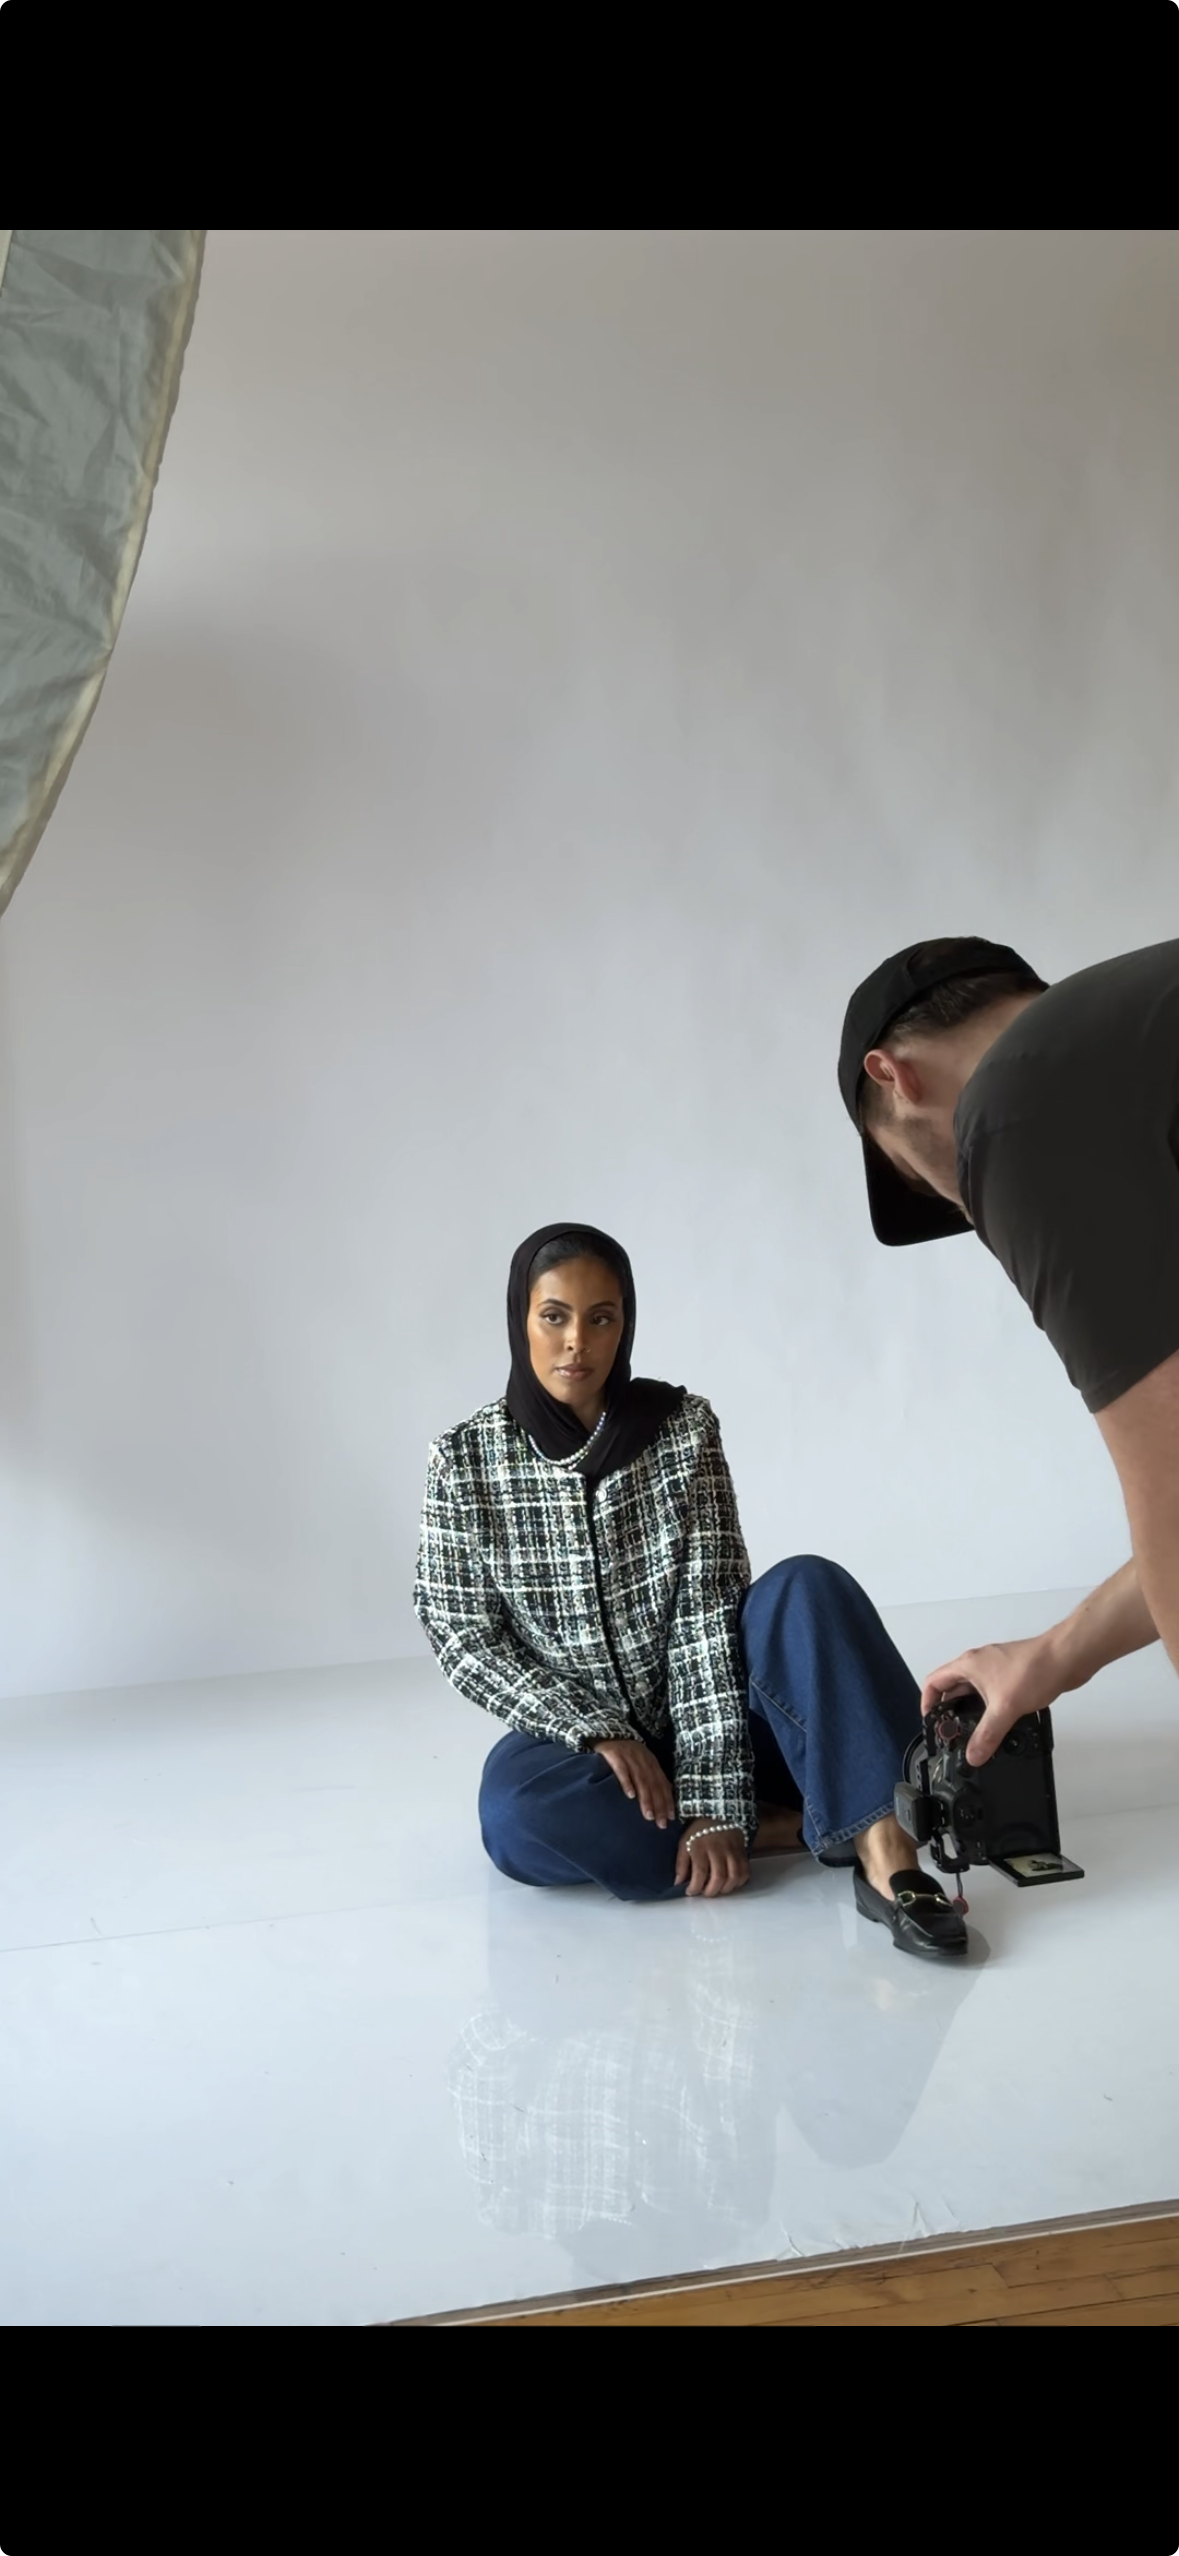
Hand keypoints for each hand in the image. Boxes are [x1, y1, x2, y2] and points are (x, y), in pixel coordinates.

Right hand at [590, 1737, 676, 1825]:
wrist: (604, 1732)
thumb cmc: (623, 1754)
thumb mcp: (639, 1762)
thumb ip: (649, 1777)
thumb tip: (661, 1800)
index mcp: (651, 1761)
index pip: (662, 1783)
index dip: (668, 1800)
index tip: (671, 1818)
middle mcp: (643, 1758)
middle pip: (653, 1783)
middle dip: (659, 1804)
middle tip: (661, 1823)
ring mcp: (629, 1755)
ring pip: (641, 1779)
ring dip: (646, 1798)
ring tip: (648, 1815)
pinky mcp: (614, 1754)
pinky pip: (622, 1770)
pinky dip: (627, 1782)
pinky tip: (630, 1795)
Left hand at [674, 1822, 748, 1897]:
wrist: (718, 1814)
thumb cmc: (698, 1832)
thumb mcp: (684, 1843)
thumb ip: (681, 1864)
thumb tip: (678, 1883)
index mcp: (700, 1846)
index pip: (699, 1872)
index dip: (695, 1887)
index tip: (690, 1892)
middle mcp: (718, 1849)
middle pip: (719, 1876)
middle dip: (711, 1891)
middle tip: (705, 1893)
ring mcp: (732, 1851)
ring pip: (734, 1876)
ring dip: (725, 1889)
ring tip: (717, 1889)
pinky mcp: (742, 1852)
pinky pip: (745, 1872)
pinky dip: (738, 1882)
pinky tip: (730, 1883)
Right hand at [920, 1636, 1063, 1765]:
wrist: (1066, 1658)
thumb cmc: (1035, 1668)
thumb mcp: (1005, 1708)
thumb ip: (987, 1734)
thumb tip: (974, 1754)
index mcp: (968, 1665)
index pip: (934, 1682)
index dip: (927, 1702)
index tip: (931, 1722)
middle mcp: (979, 1664)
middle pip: (953, 1688)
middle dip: (951, 1711)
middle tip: (953, 1733)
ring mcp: (996, 1669)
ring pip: (975, 1692)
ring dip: (972, 1711)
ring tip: (975, 1733)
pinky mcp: (1012, 1675)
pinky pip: (992, 1693)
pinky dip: (991, 1708)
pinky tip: (1000, 1723)